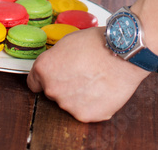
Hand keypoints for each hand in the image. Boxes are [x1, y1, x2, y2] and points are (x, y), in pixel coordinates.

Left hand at [27, 26, 146, 122]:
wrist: (123, 52)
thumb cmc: (99, 42)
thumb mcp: (69, 41)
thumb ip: (56, 58)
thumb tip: (56, 66)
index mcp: (45, 69)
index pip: (34, 82)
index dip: (46, 77)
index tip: (55, 75)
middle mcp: (52, 89)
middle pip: (53, 92)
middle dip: (65, 84)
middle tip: (82, 71)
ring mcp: (68, 105)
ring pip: (70, 102)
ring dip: (79, 94)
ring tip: (95, 78)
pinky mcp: (85, 115)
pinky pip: (85, 110)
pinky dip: (92, 103)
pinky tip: (102, 88)